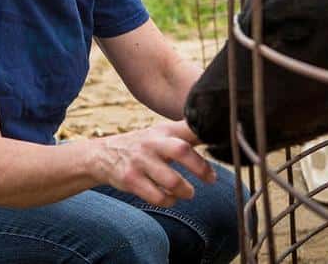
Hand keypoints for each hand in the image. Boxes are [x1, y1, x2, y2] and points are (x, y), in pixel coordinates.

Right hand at [89, 120, 215, 207]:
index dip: (208, 132)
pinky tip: (170, 197)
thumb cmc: (144, 145)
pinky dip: (169, 200)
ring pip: (172, 181)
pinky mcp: (131, 180)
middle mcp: (152, 142)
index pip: (190, 127)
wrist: (104, 155)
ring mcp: (140, 161)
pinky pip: (158, 197)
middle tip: (211, 179)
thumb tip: (221, 133)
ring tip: (188, 192)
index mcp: (164, 130)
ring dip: (186, 191)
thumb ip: (188, 133)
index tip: (223, 141)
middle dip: (201, 168)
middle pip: (183, 151)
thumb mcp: (162, 133)